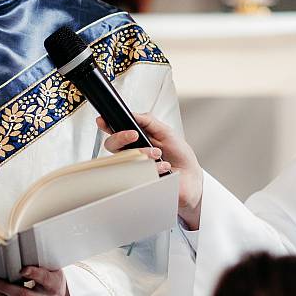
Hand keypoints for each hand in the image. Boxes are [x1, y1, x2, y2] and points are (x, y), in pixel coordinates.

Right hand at [98, 113, 204, 229]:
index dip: (106, 125)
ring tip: (159, 155)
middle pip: (111, 145)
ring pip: (124, 160)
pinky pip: (136, 174)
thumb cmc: (179, 155)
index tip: (104, 122)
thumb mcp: (166, 132)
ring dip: (144, 154)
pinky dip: (154, 168)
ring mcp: (134, 168)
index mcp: (136, 140)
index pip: (115, 132)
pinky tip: (163, 168)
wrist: (191, 177)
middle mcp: (132, 153)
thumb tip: (132, 114)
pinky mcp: (140, 181)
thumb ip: (148, 121)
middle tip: (134, 135)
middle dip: (121, 137)